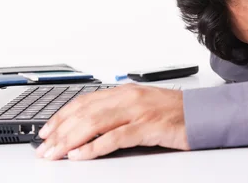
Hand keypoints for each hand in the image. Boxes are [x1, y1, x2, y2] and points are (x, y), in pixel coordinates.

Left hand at [35, 83, 188, 160]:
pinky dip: (93, 148)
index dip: (61, 116)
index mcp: (124, 92)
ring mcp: (138, 111)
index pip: (84, 102)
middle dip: (59, 131)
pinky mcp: (148, 127)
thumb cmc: (172, 113)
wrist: (203, 113)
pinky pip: (115, 138)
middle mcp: (128, 98)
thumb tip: (88, 129)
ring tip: (55, 153)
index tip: (46, 130)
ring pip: (94, 123)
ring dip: (70, 140)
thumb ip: (116, 113)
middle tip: (44, 148)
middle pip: (84, 112)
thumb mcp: (140, 107)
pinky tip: (80, 155)